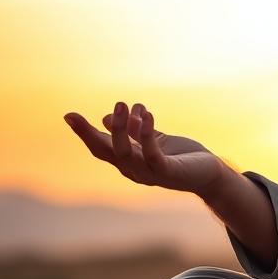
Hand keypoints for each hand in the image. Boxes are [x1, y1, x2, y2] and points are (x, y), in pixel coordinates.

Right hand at [63, 101, 224, 195]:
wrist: (209, 173)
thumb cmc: (182, 157)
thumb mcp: (154, 139)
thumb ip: (133, 130)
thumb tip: (106, 117)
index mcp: (128, 161)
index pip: (101, 147)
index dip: (85, 132)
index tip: (68, 115)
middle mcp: (133, 170)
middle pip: (107, 152)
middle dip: (96, 131)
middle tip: (99, 108)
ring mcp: (149, 173)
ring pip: (125, 152)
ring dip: (121, 128)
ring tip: (123, 104)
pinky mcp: (167, 172)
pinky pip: (151, 154)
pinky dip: (145, 134)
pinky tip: (146, 115)